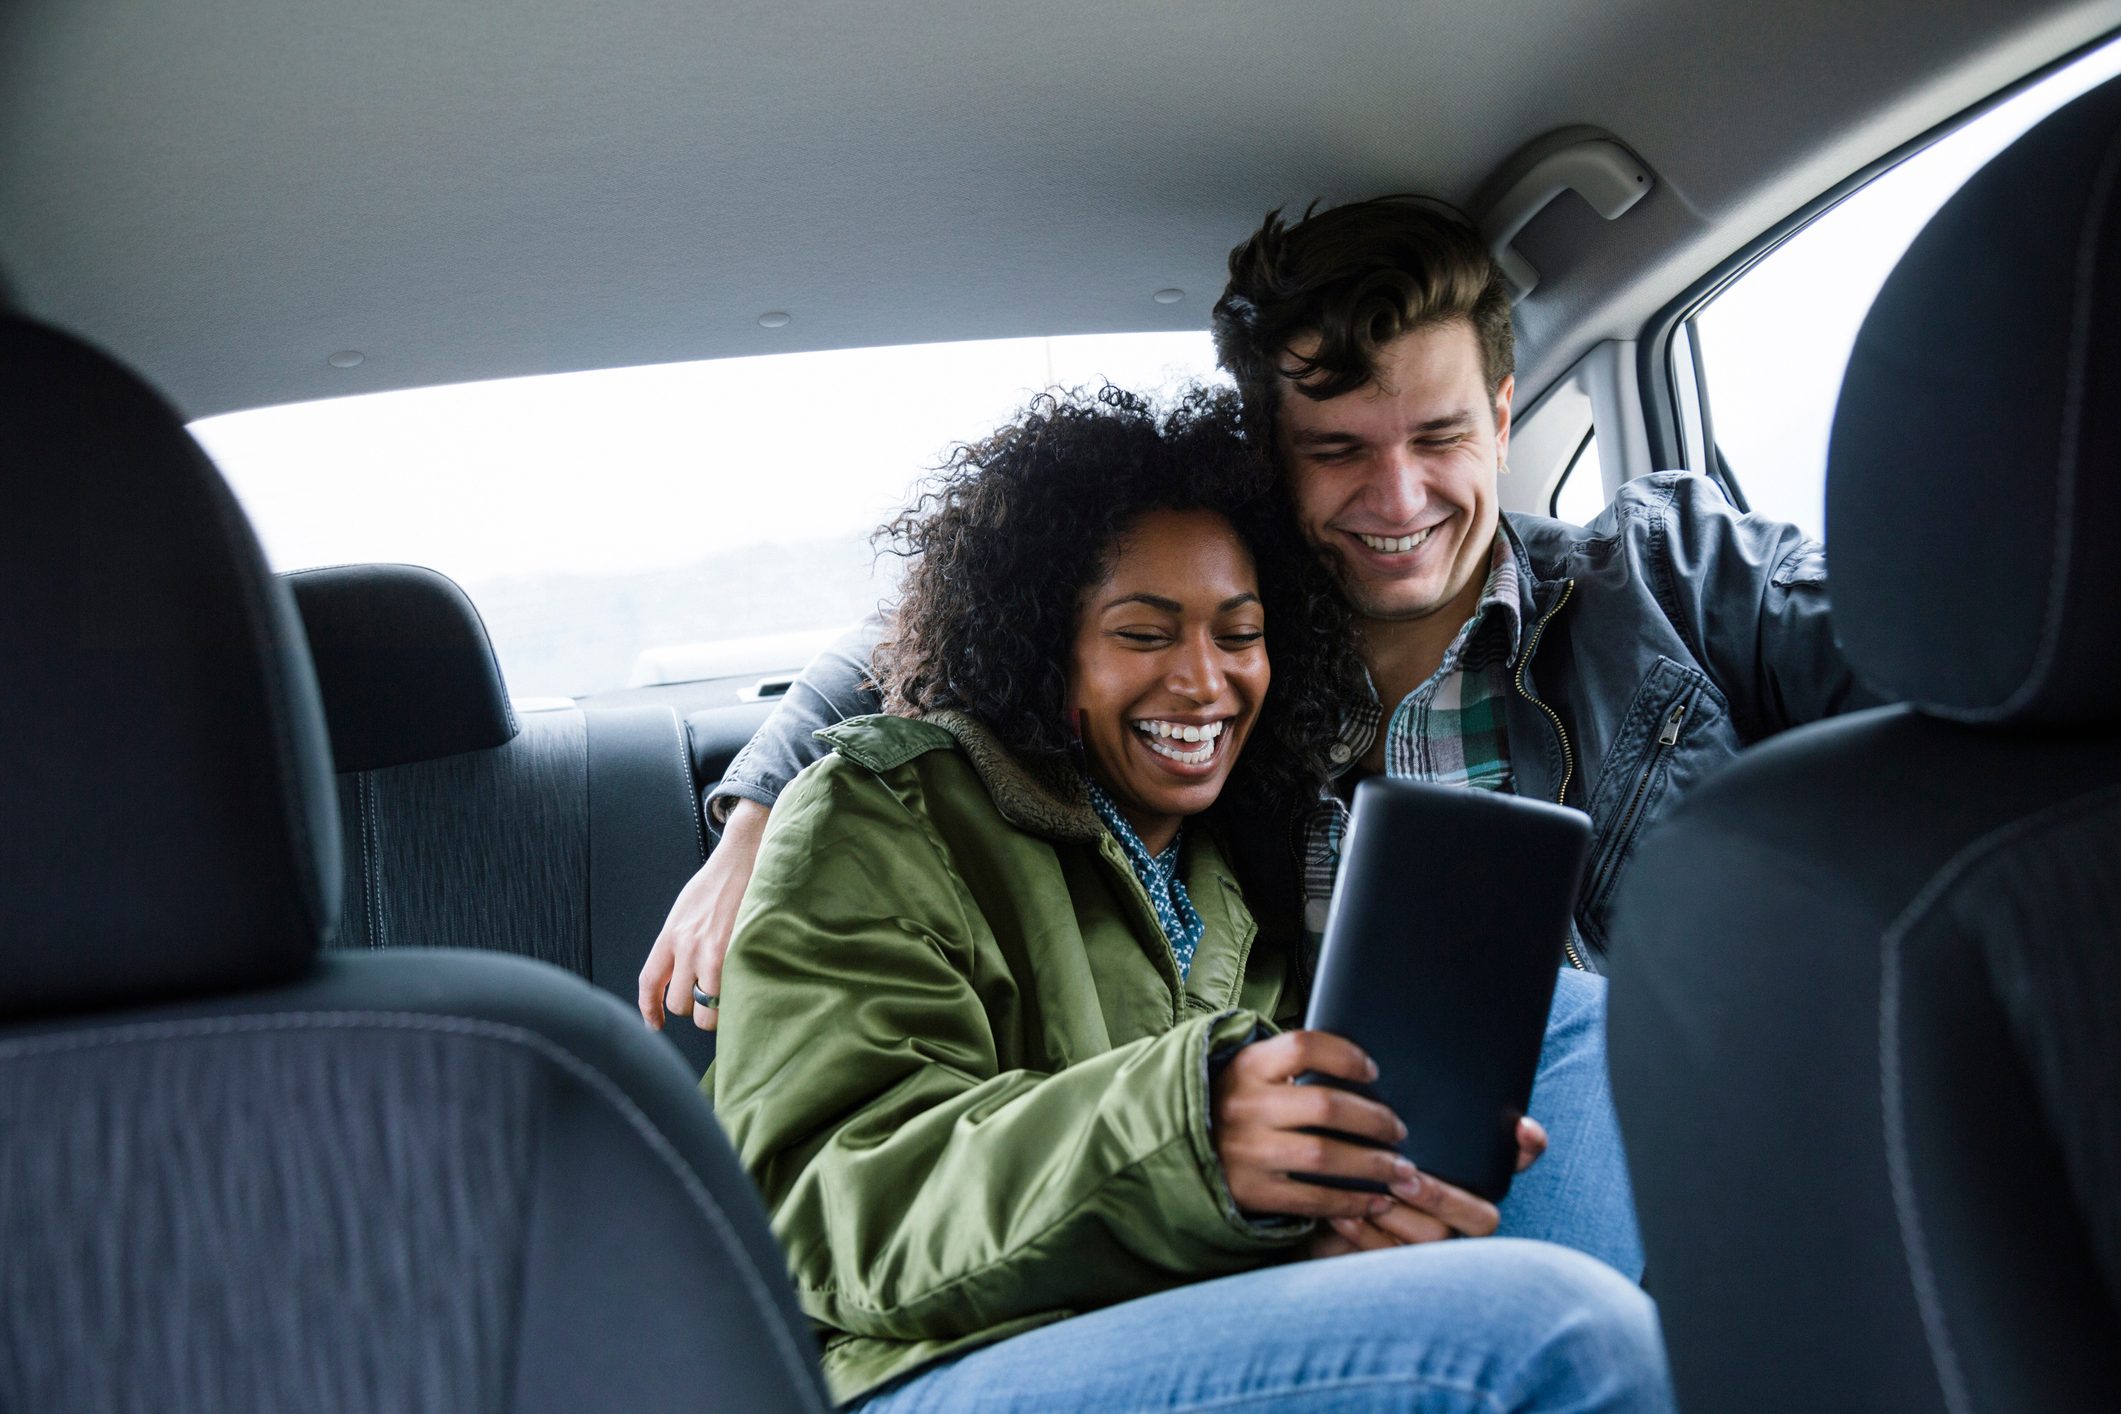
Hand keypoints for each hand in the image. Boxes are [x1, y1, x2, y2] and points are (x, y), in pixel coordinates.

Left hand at [637, 799, 769, 1030]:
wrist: (745, 857)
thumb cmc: (717, 884)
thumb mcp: (684, 912)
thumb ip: (677, 943)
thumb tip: (678, 977)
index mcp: (671, 935)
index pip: (649, 983)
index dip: (649, 1009)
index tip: (654, 1024)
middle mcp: (688, 948)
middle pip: (680, 1004)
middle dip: (694, 1007)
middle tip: (708, 998)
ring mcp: (716, 953)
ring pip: (708, 1009)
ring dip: (718, 1010)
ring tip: (730, 997)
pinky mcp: (741, 954)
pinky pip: (733, 996)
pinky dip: (739, 1001)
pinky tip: (747, 993)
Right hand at [1212, 1029, 1415, 1222]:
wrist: (1172, 1149)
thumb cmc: (1230, 1105)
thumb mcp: (1248, 1073)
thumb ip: (1288, 1064)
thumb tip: (1356, 1065)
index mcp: (1247, 1067)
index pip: (1304, 1047)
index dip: (1346, 1056)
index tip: (1374, 1072)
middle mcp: (1245, 1107)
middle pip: (1325, 1106)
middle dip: (1374, 1119)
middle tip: (1399, 1130)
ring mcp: (1247, 1152)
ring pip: (1325, 1156)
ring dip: (1373, 1165)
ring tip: (1402, 1170)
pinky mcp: (1252, 1192)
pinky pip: (1312, 1199)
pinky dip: (1350, 1201)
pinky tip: (1375, 1201)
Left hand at [1305, 1116, 1548, 1258]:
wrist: (1316, 1206)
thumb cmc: (1350, 1159)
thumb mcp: (1369, 1131)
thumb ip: (1391, 1115)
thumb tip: (1393, 1071)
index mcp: (1468, 1175)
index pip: (1513, 1162)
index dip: (1526, 1149)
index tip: (1523, 1128)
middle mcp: (1460, 1214)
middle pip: (1483, 1218)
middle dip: (1442, 1196)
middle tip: (1405, 1175)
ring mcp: (1432, 1246)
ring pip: (1437, 1240)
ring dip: (1403, 1216)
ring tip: (1373, 1194)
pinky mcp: (1397, 1268)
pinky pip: (1393, 1258)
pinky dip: (1368, 1234)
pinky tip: (1345, 1215)